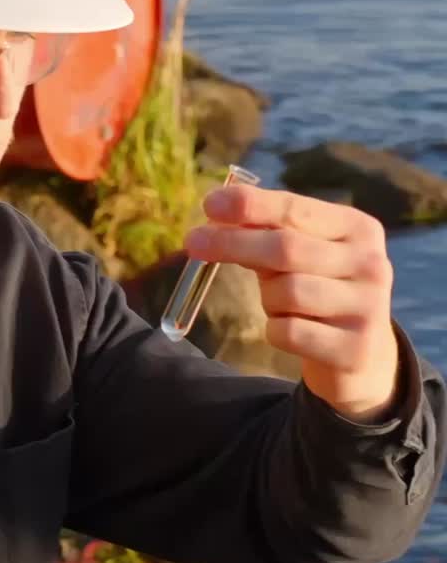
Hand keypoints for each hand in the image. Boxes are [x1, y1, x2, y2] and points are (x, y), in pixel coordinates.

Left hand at [186, 184, 400, 422]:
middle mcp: (371, 263)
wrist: (362, 357)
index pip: (297, 209)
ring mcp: (368, 307)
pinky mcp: (354, 348)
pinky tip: (289, 332)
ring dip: (267, 300)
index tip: (210, 204)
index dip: (251, 205)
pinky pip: (288, 332)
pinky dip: (275, 331)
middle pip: (287, 248)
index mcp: (359, 229)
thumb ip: (269, 235)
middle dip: (234, 243)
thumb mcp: (303, 259)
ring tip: (278, 306)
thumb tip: (217, 216)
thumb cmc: (321, 295)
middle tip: (192, 242)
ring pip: (286, 292)